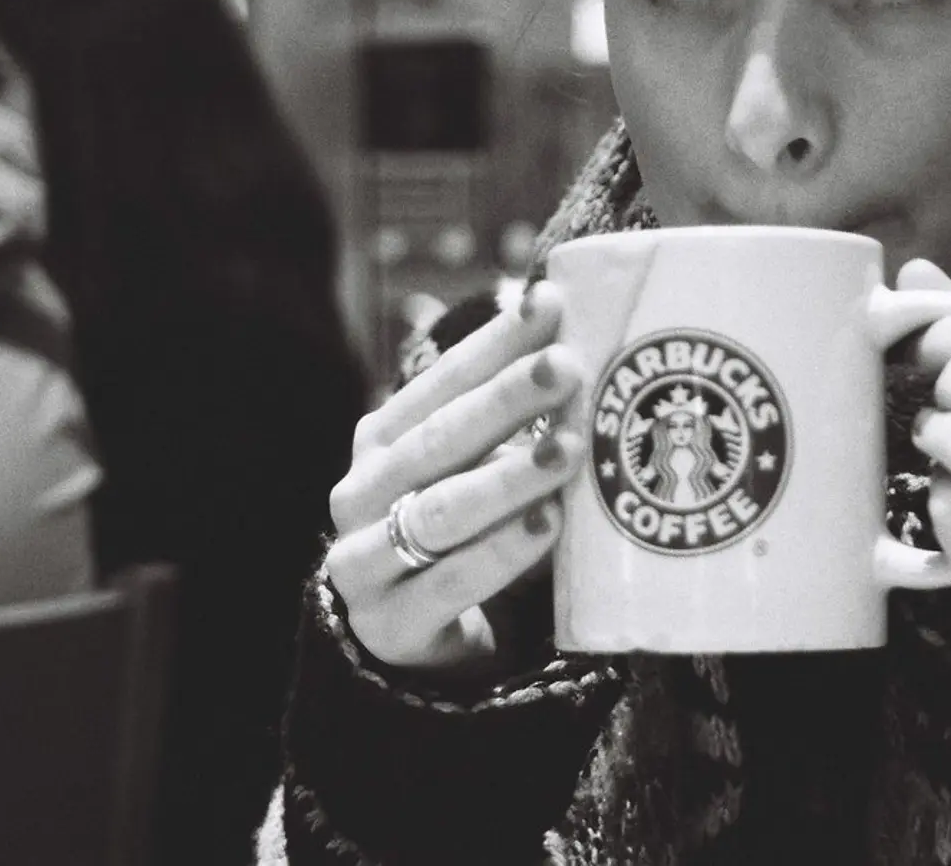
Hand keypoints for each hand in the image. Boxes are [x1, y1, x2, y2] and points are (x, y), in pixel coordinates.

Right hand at [327, 281, 586, 672]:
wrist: (415, 647)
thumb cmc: (463, 541)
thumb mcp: (479, 474)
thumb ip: (514, 427)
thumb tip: (586, 347)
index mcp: (384, 440)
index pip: (443, 380)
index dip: (496, 341)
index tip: (548, 303)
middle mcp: (363, 490)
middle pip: (439, 437)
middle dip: (505, 400)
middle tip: (568, 369)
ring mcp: (364, 558)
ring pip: (439, 509)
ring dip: (509, 477)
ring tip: (569, 450)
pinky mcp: (388, 622)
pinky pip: (448, 582)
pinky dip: (499, 553)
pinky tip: (545, 526)